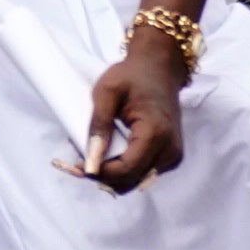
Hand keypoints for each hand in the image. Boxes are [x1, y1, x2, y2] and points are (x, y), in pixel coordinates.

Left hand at [77, 44, 186, 192]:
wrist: (160, 68)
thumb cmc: (132, 75)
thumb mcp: (107, 92)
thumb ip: (98, 126)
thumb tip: (90, 162)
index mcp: (156, 133)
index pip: (126, 170)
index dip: (100, 173)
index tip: (77, 164)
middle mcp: (169, 150)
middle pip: (130, 180)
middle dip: (102, 176)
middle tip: (77, 161)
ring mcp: (172, 155)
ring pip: (135, 180)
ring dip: (111, 175)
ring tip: (92, 156)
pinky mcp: (169, 157)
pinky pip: (141, 172)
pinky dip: (122, 169)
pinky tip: (108, 154)